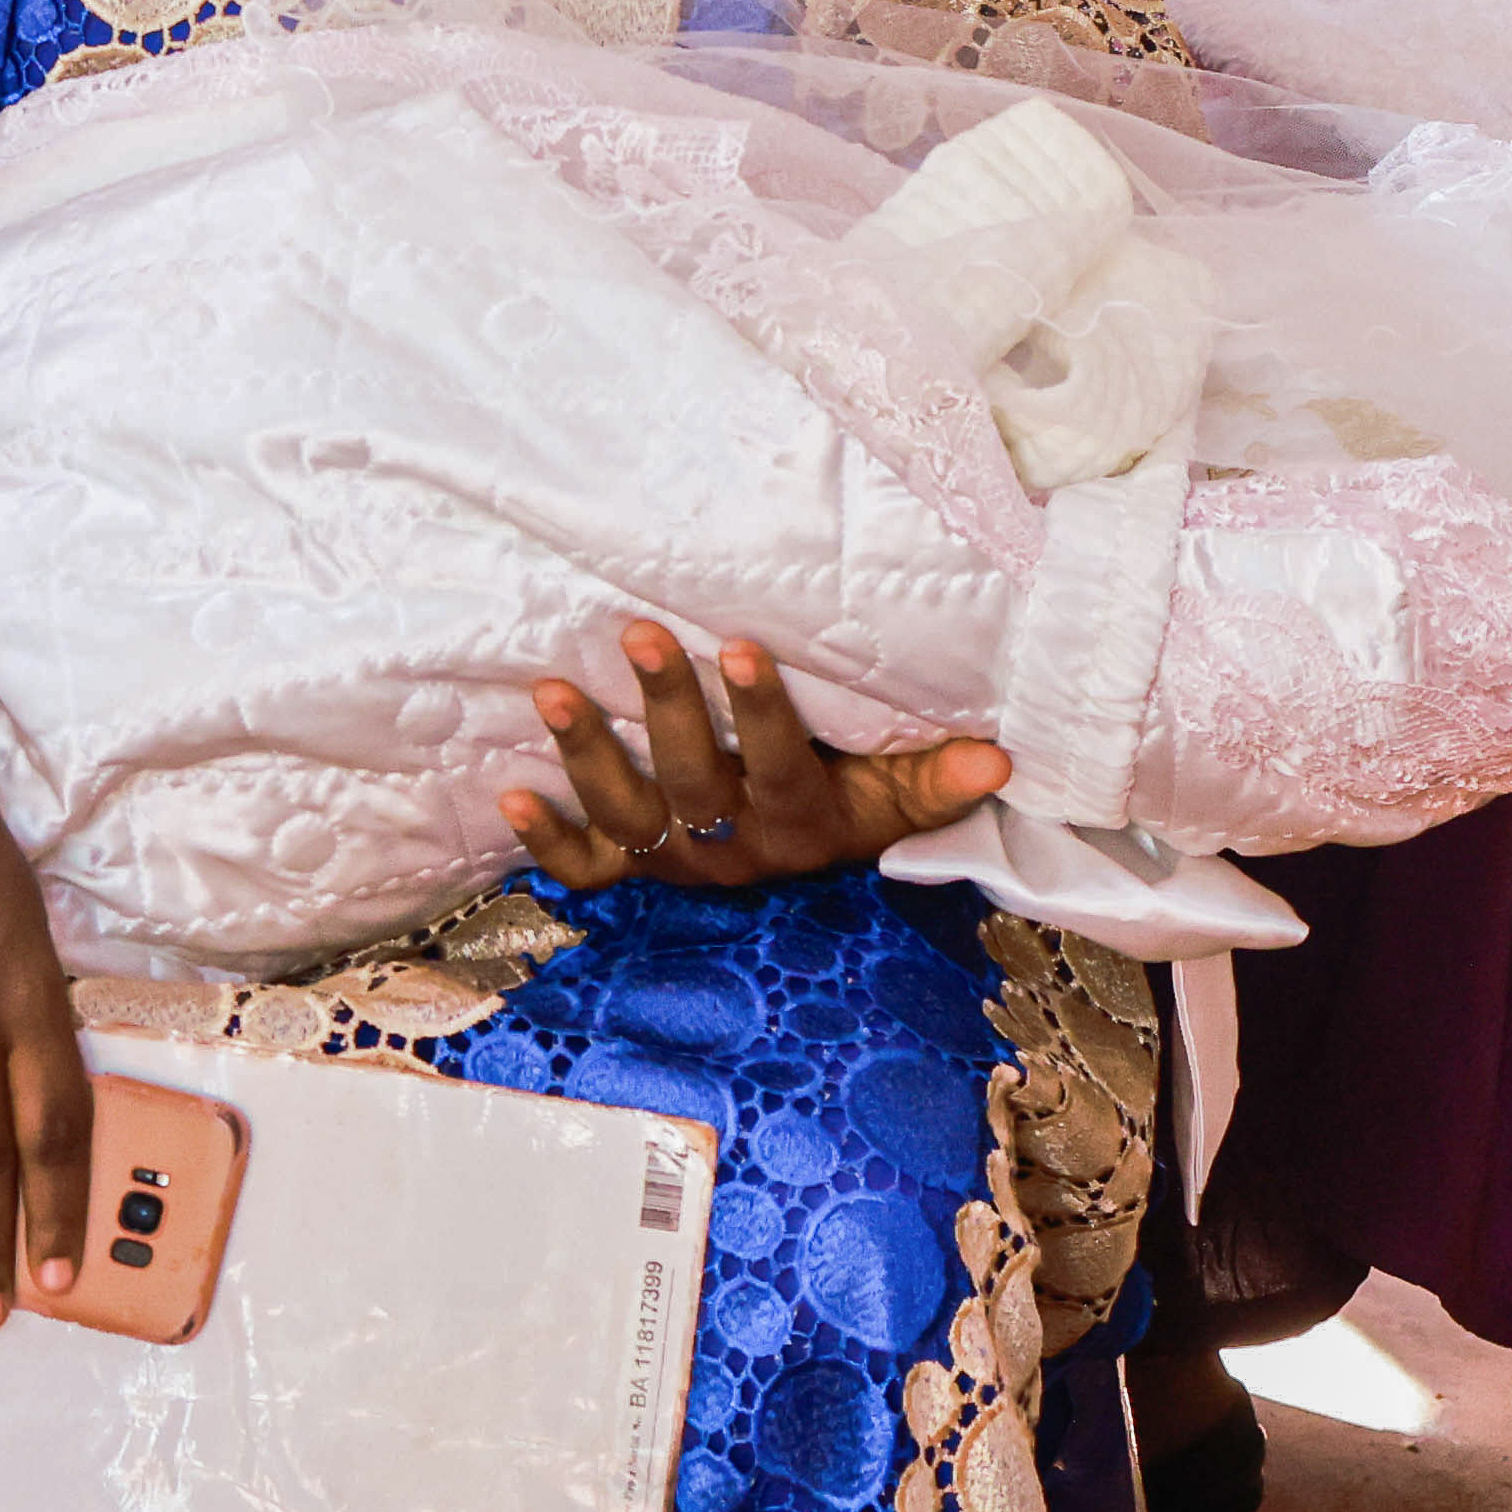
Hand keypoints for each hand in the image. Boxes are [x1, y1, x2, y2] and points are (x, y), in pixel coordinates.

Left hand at [507, 617, 1007, 891]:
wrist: (800, 880)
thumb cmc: (845, 806)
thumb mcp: (892, 799)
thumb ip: (935, 779)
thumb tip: (1001, 758)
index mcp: (796, 820)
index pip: (776, 764)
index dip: (758, 713)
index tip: (737, 645)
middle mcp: (730, 846)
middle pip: (691, 782)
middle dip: (663, 708)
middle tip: (637, 632)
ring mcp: (674, 862)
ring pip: (626, 815)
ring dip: (586, 755)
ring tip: (551, 691)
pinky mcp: (631, 871)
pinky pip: (584, 868)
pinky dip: (547, 838)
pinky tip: (510, 795)